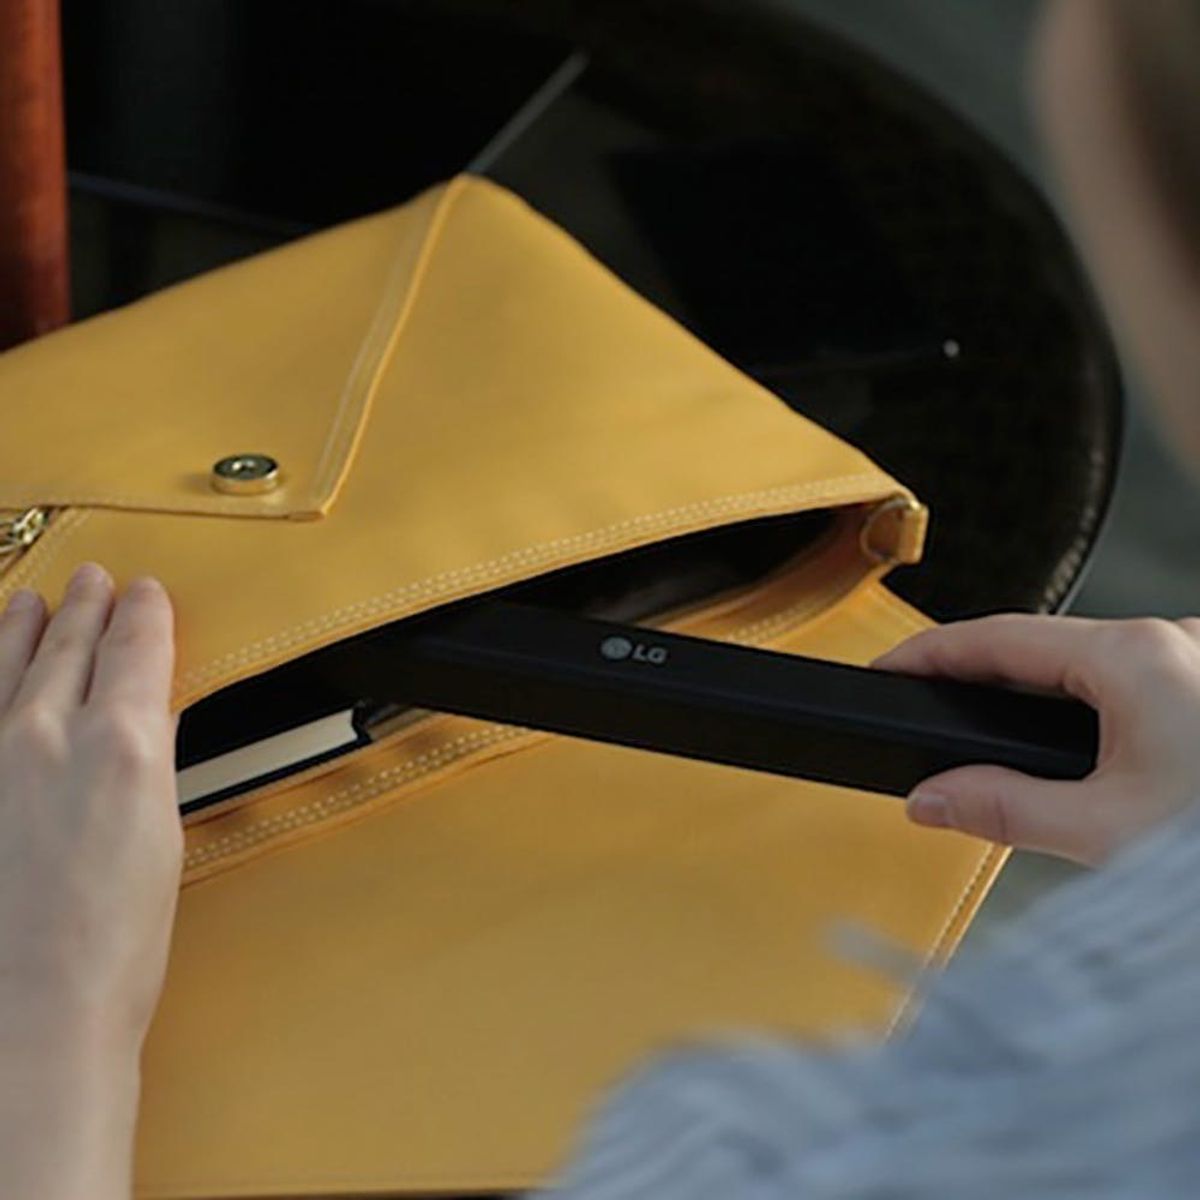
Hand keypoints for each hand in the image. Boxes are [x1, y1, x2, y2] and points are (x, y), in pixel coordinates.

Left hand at [0, 561, 179, 1199]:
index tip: (147, 594)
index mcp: (119, 745)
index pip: (136, 651)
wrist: (31, 1011)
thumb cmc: (110, 944)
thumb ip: (146, 763)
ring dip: (19, 627)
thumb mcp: (157, 836)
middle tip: (91, 580)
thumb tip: (145, 720)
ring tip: (26, 600)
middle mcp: (44, 735)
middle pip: (67, 648)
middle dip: (84, 609)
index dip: (144, 615)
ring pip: (3, 665)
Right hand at [873, 614, 1199, 865]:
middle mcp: (1169, 641)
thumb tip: (931, 799)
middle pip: (1041, 647)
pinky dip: (1085, 704)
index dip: (931, 651)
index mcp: (1133, 658)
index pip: (999, 638)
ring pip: (1088, 663)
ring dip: (1035, 695)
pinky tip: (1072, 742)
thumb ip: (1005, 809)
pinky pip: (1127, 678)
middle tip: (924, 711)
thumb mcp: (1107, 830)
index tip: (886, 668)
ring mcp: (1194, 657)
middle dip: (979, 680)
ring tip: (989, 732)